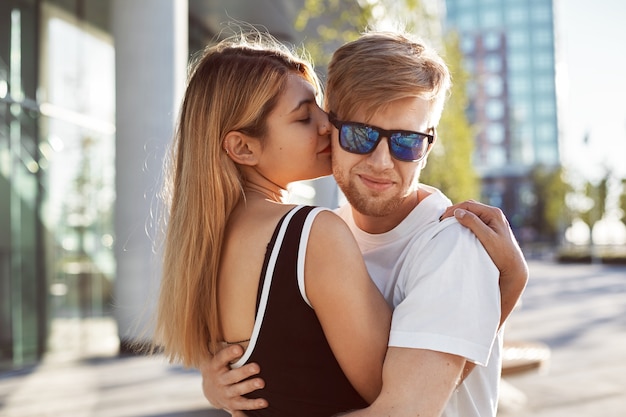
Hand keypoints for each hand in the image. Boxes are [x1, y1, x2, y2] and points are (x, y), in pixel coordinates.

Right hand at [199, 344, 267, 413]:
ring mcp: (225, 392)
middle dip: (244, 372)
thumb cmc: (218, 367)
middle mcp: (219, 380)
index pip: (221, 358)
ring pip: (238, 390)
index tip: (239, 348)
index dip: (229, 354)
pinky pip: (243, 404)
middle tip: (257, 367)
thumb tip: (225, 321)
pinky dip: (253, 404)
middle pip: (232, 376)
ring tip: (261, 382)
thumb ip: (220, 344)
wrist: (209, 392)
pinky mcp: (231, 404)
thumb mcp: (214, 356)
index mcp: (214, 366)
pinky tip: (264, 402)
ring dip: (249, 386)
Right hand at [441, 200, 527, 323]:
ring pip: (471, 213)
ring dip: (459, 216)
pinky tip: (458, 227)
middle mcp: (494, 214)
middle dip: (454, 211)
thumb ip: (473, 223)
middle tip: (442, 220)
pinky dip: (464, 221)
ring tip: (447, 223)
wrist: (513, 267)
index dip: (453, 209)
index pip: (468, 205)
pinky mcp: (491, 228)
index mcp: (493, 213)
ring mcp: (493, 221)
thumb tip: (458, 212)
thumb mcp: (487, 238)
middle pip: (469, 207)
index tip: (442, 219)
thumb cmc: (502, 254)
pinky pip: (474, 220)